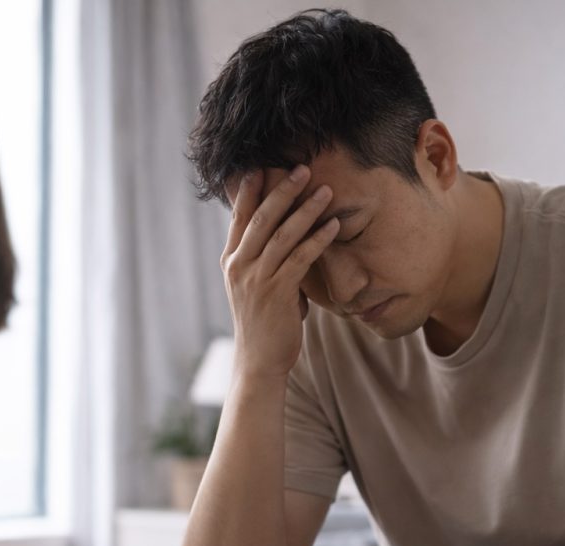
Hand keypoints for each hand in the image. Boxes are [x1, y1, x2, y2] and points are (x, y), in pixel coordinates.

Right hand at [221, 165, 339, 381]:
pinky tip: (333, 226)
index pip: (240, 217)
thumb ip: (265, 260)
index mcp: (231, 261)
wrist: (258, 361)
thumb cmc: (263, 323)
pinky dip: (318, 239)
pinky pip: (300, 258)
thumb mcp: (255, 286)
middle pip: (260, 218)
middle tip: (302, 168)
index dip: (251, 190)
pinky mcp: (277, 293)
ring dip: (306, 210)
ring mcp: (256, 279)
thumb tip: (287, 237)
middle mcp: (239, 266)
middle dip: (282, 190)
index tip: (263, 165)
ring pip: (281, 235)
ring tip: (325, 190)